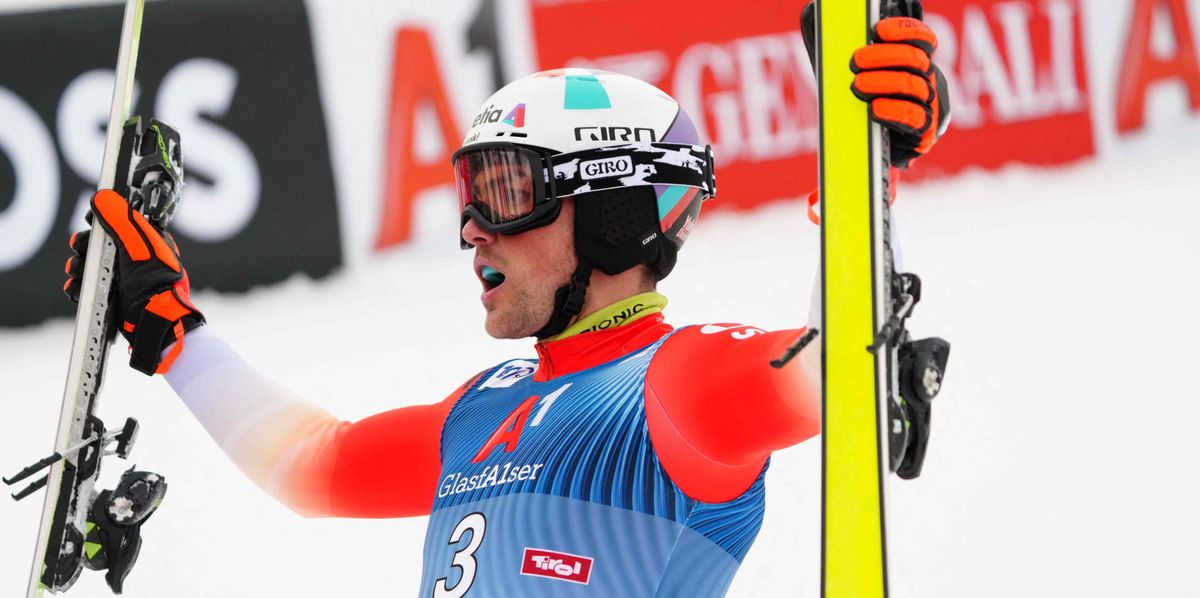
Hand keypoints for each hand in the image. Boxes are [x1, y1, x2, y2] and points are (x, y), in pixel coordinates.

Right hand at [65, 189, 203, 374]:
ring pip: (88, 267)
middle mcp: (133, 259)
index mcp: (145, 242)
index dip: (101, 220)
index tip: (91, 220)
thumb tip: (102, 196)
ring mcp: (121, 279)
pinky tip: (76, 288)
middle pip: (96, 245)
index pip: (118, 223)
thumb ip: (120, 218)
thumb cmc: (155, 279)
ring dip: (77, 267)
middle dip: (83, 246)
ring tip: (76, 272)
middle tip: (79, 249)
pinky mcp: (110, 297)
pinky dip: (77, 287)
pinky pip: (86, 288)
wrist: (155, 317)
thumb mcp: (138, 242)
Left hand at [800, 2, 951, 166]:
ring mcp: (930, 108)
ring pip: (915, 86)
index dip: (904, 31)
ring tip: (857, 85)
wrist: (860, 155)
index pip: (922, 39)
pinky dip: (894, 111)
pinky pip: (915, 119)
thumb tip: (818, 15)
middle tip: (855, 61)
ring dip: (884, 82)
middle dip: (883, 56)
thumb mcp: (843, 73)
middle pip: (915, 59)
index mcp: (916, 63)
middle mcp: (929, 82)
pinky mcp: (923, 135)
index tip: (877, 30)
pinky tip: (874, 109)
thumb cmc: (854, 108)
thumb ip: (837, 45)